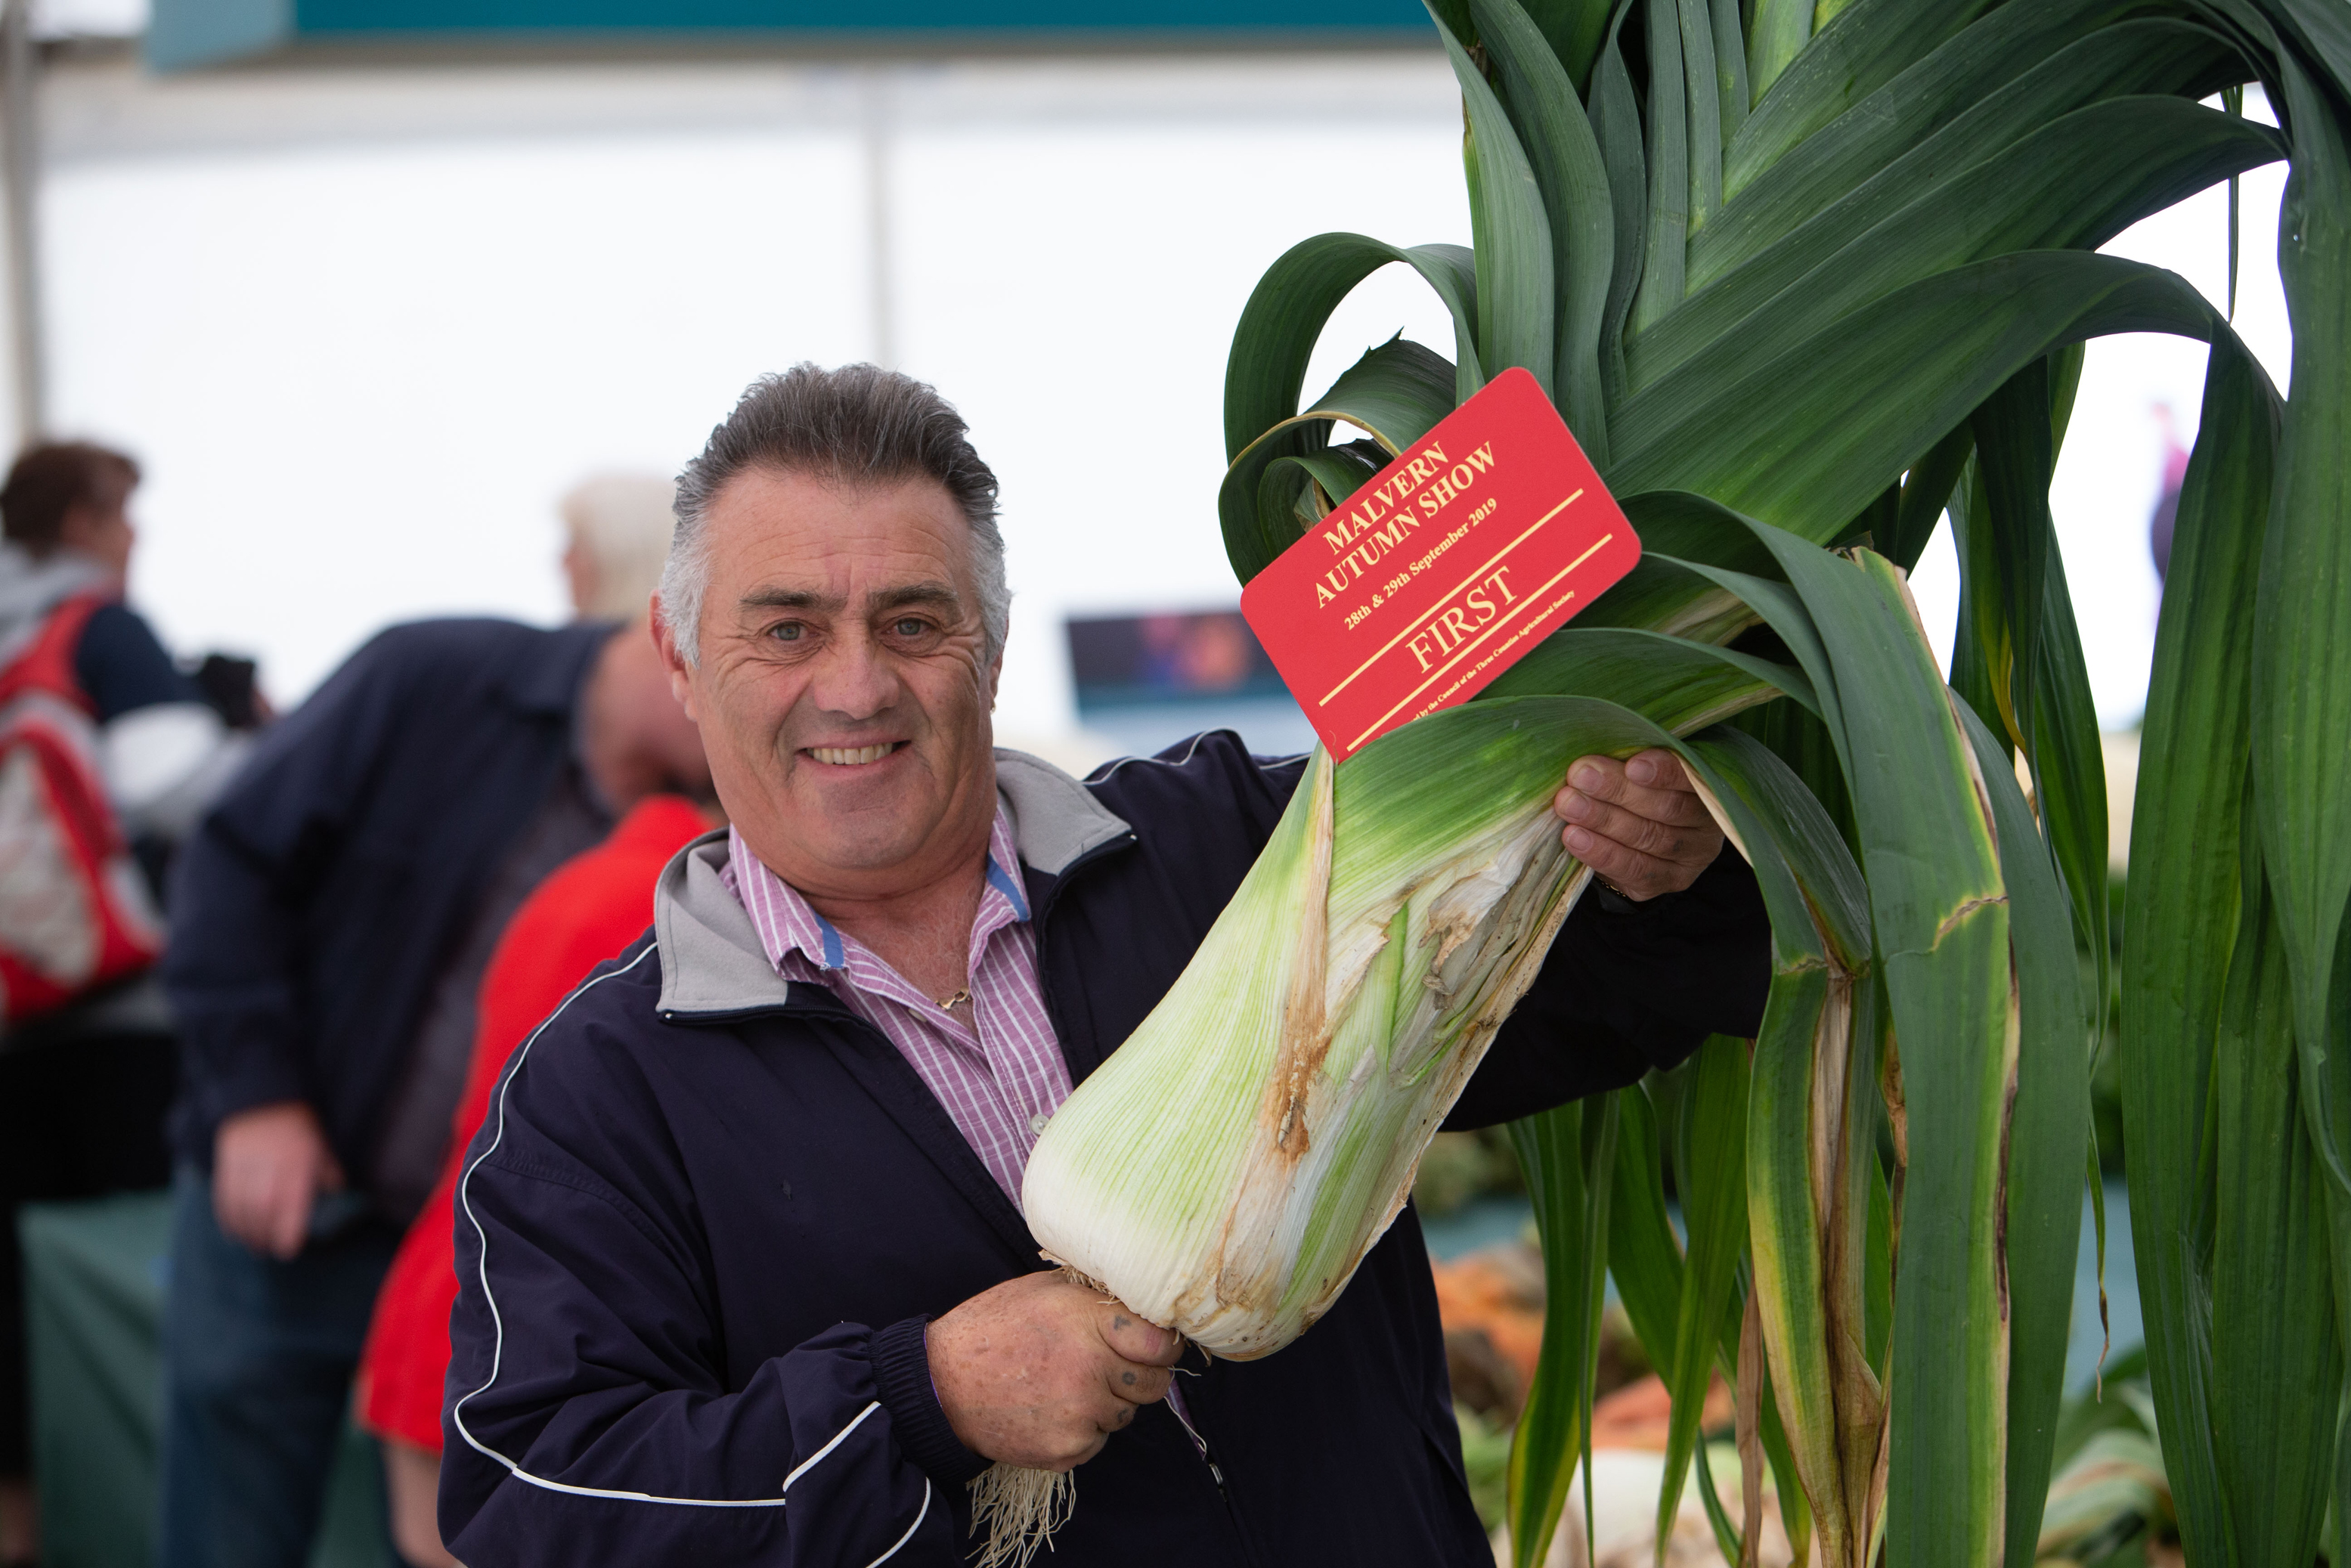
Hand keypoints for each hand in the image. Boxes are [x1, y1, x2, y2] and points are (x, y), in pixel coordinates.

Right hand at [213, 1101, 343, 1259]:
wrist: (264, 1100)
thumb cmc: (299, 1127)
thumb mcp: (321, 1147)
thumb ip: (328, 1174)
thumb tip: (336, 1194)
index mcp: (298, 1164)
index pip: (292, 1205)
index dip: (288, 1232)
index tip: (289, 1251)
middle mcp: (270, 1167)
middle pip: (263, 1211)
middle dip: (264, 1236)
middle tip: (267, 1252)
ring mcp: (246, 1165)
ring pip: (241, 1208)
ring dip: (245, 1232)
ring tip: (251, 1245)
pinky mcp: (227, 1165)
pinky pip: (223, 1198)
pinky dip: (227, 1218)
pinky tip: (233, 1231)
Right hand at [926, 1272, 1179, 1469]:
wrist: (942, 1385)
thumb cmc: (992, 1329)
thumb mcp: (1043, 1290)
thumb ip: (1093, 1296)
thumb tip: (1140, 1298)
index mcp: (1088, 1321)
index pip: (1161, 1343)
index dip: (1163, 1345)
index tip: (1155, 1345)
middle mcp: (1090, 1368)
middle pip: (1154, 1384)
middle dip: (1139, 1376)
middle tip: (1110, 1367)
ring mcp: (1080, 1414)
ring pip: (1126, 1415)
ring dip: (1108, 1404)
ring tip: (1067, 1386)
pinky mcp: (1067, 1450)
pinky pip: (1098, 1442)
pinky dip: (1082, 1431)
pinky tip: (1051, 1411)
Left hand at [1554, 748, 1723, 901]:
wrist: (1632, 845)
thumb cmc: (1634, 793)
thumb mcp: (1637, 773)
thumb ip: (1626, 762)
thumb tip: (1592, 755)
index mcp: (1706, 786)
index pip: (1691, 777)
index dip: (1664, 771)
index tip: (1631, 765)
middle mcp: (1705, 824)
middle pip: (1666, 807)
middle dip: (1619, 790)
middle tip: (1581, 776)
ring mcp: (1689, 857)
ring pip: (1647, 837)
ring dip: (1603, 819)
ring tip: (1569, 804)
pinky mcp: (1667, 882)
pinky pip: (1634, 869)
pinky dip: (1601, 853)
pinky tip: (1573, 837)